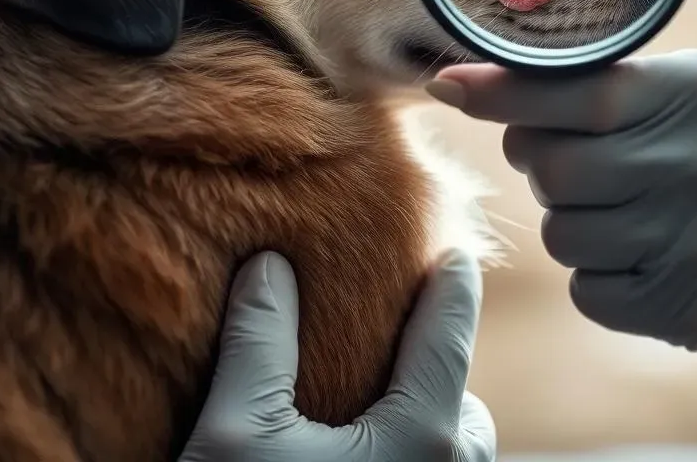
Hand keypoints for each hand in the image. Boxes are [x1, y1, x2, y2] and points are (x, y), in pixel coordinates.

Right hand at [178, 249, 494, 461]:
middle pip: (460, 404)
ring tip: (379, 403)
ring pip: (455, 455)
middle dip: (439, 367)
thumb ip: (258, 341)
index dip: (455, 288)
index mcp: (420, 440)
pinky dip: (418, 458)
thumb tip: (271, 266)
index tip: (459, 255)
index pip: (449, 337)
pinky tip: (369, 457)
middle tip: (399, 337)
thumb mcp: (236, 435)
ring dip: (431, 422)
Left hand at [429, 52, 696, 364]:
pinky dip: (599, 271)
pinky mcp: (694, 310)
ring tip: (622, 201)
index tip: (448, 83)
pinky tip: (644, 249)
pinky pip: (589, 291)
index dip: (498, 90)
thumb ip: (622, 80)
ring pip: (561, 233)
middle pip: (550, 168)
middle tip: (566, 151)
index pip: (571, 91)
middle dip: (538, 157)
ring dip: (570, 217)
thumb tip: (501, 85)